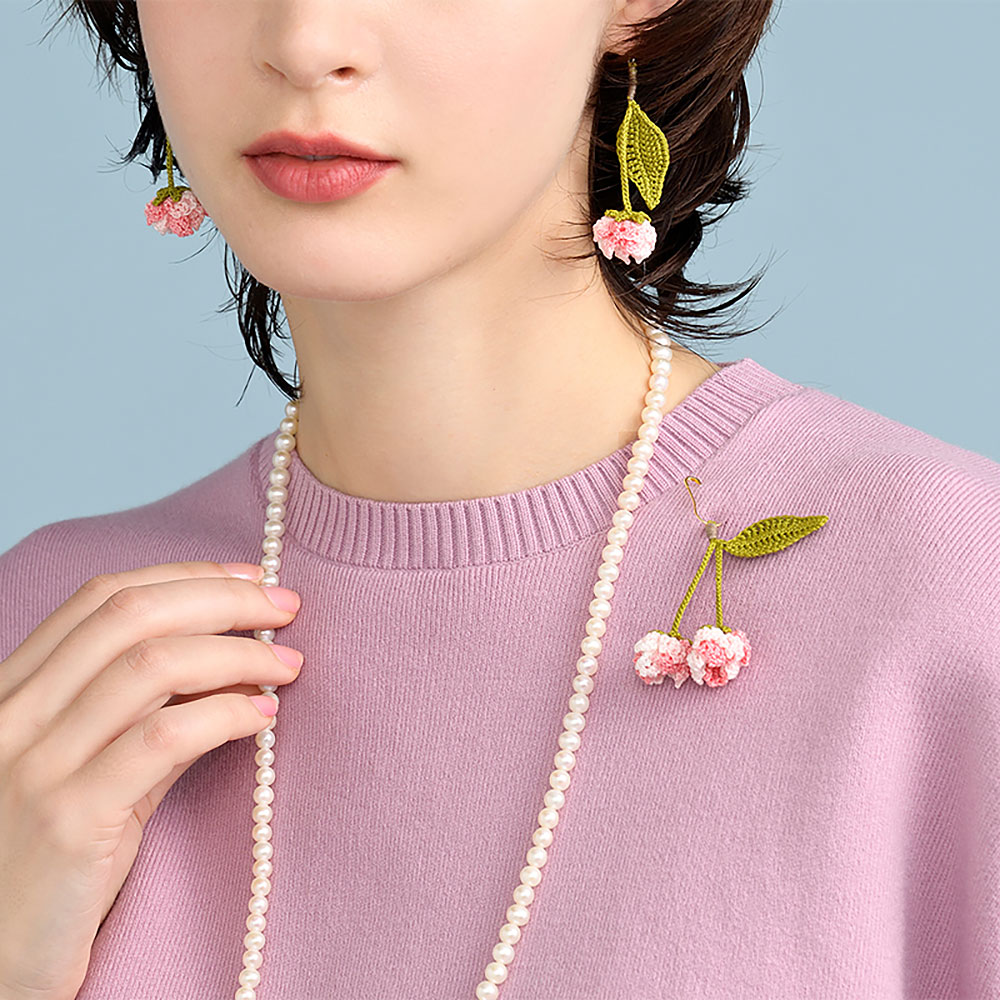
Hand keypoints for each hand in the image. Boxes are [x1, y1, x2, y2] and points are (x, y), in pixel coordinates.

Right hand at [0, 561, 302, 999]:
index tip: (248, 576)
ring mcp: (35, 766)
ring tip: (287, 664)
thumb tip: (233, 669)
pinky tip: (263, 718)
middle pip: (133, 616)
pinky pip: (165, 738)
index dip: (184, 576)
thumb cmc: (50, 865)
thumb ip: (144, 716)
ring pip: (154, 666)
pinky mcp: (68, 820)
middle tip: (285, 606)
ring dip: (239, 654)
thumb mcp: (90, 772)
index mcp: (13, 693)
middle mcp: (14, 717)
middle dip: (223, 599)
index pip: (101, 599)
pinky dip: (227, 714)